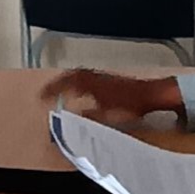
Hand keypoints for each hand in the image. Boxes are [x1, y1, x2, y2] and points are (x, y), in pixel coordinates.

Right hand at [41, 68, 182, 123]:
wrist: (153, 95)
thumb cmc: (132, 105)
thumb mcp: (110, 115)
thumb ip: (90, 116)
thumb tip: (74, 117)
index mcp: (93, 85)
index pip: (68, 84)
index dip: (53, 90)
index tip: (41, 97)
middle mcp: (96, 78)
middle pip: (72, 76)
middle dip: (58, 83)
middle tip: (46, 92)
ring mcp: (104, 78)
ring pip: (80, 76)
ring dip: (68, 82)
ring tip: (58, 90)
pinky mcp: (110, 81)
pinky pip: (88, 78)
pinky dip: (78, 82)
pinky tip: (80, 92)